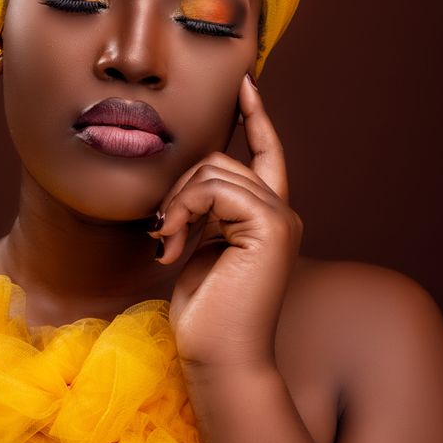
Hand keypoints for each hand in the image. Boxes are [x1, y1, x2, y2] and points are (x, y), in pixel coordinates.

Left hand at [149, 74, 301, 371]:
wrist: (219, 358)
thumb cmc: (204, 314)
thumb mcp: (199, 248)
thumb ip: (204, 211)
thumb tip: (184, 184)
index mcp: (264, 216)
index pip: (264, 153)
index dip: (256, 117)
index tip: (244, 84)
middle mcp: (279, 211)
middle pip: (218, 159)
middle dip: (178, 190)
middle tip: (162, 232)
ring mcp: (279, 217)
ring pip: (212, 170)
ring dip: (176, 203)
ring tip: (166, 242)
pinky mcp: (270, 225)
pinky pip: (214, 187)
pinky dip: (184, 209)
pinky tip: (173, 241)